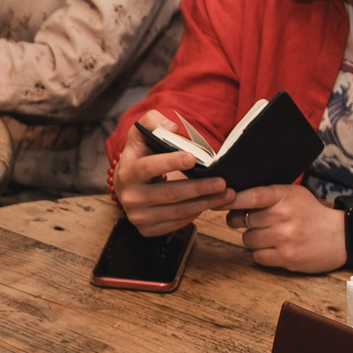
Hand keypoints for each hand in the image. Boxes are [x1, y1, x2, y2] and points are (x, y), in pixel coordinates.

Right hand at [113, 115, 228, 235]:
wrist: (126, 186)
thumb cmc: (140, 156)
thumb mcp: (140, 134)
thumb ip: (152, 122)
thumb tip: (172, 128)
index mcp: (127, 172)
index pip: (149, 167)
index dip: (170, 163)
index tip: (193, 158)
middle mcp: (130, 197)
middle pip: (170, 193)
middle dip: (199, 188)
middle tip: (222, 182)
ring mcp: (138, 216)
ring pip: (178, 211)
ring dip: (205, 203)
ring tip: (226, 194)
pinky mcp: (147, 230)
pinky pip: (177, 223)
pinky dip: (196, 213)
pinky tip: (210, 203)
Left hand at [224, 183, 345, 272]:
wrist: (340, 236)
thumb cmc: (312, 213)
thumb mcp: (293, 194)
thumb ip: (267, 194)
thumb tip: (232, 194)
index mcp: (283, 195)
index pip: (249, 196)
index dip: (229, 200)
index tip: (217, 201)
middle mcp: (282, 216)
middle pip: (241, 220)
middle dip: (242, 221)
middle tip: (254, 221)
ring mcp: (283, 238)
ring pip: (247, 239)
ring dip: (253, 238)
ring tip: (271, 235)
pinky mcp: (285, 258)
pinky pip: (256, 256)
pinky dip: (262, 253)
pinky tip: (275, 247)